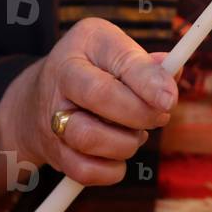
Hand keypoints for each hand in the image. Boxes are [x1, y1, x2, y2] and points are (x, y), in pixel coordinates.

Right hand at [0, 18, 178, 204]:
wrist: (36, 99)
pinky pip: (84, 170)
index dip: (149, 81)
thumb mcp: (119, 51)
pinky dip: (110, 170)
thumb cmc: (94, 70)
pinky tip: (118, 157)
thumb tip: (174, 73)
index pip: (120, 59)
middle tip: (160, 117)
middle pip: (101, 96)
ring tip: (135, 136)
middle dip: (140, 114)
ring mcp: (52, 114)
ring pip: (90, 137)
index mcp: (87, 41)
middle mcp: (62, 74)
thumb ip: (148, 64)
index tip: (170, 100)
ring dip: (126, 143)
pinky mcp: (52, 150)